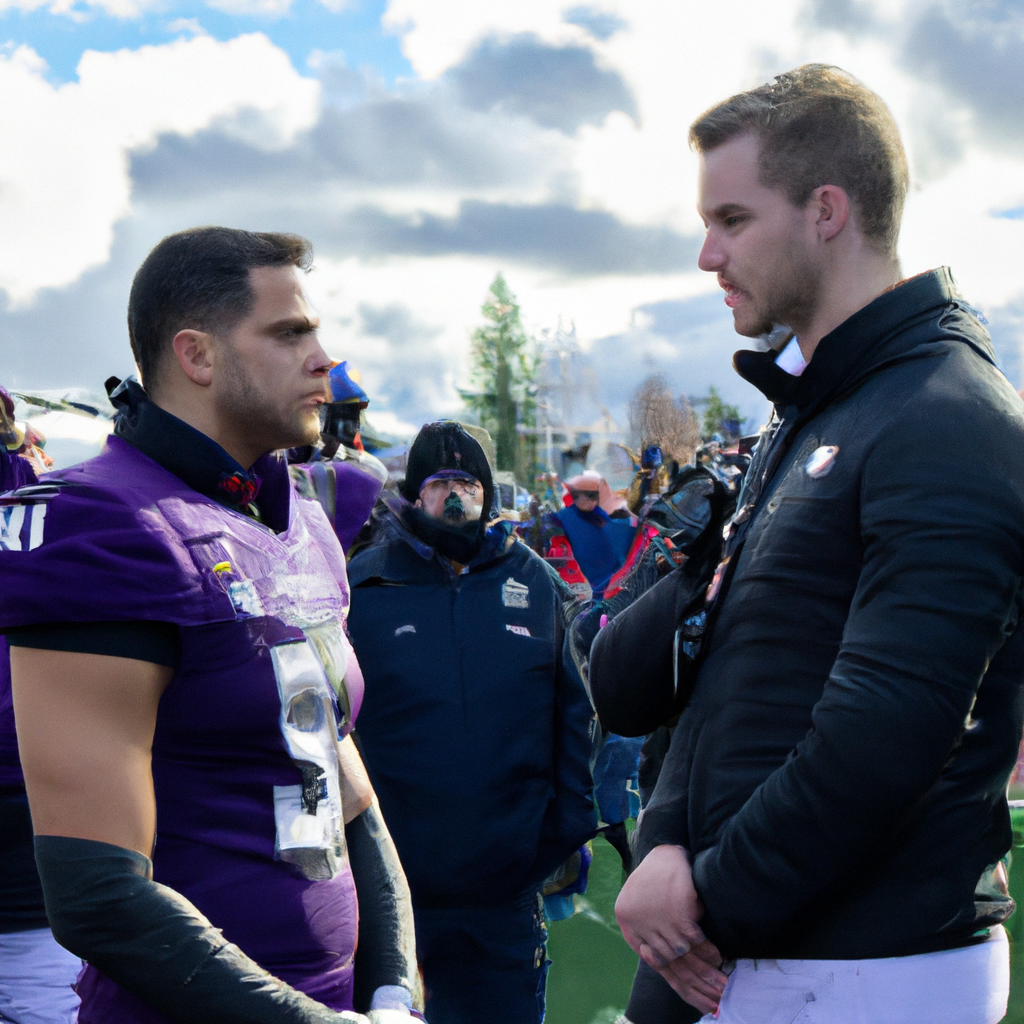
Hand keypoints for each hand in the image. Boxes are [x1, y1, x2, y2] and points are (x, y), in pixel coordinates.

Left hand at [615, 844, 726, 1012]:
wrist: (664, 850)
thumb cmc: (655, 877)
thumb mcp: (641, 903)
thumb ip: (648, 930)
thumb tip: (661, 957)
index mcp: (628, 922)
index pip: (655, 962)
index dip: (677, 980)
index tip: (695, 994)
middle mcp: (640, 922)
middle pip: (670, 960)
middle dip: (693, 978)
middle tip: (714, 994)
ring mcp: (658, 915)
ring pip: (682, 951)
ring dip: (702, 966)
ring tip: (719, 980)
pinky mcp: (677, 907)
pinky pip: (694, 937)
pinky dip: (706, 948)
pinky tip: (717, 956)